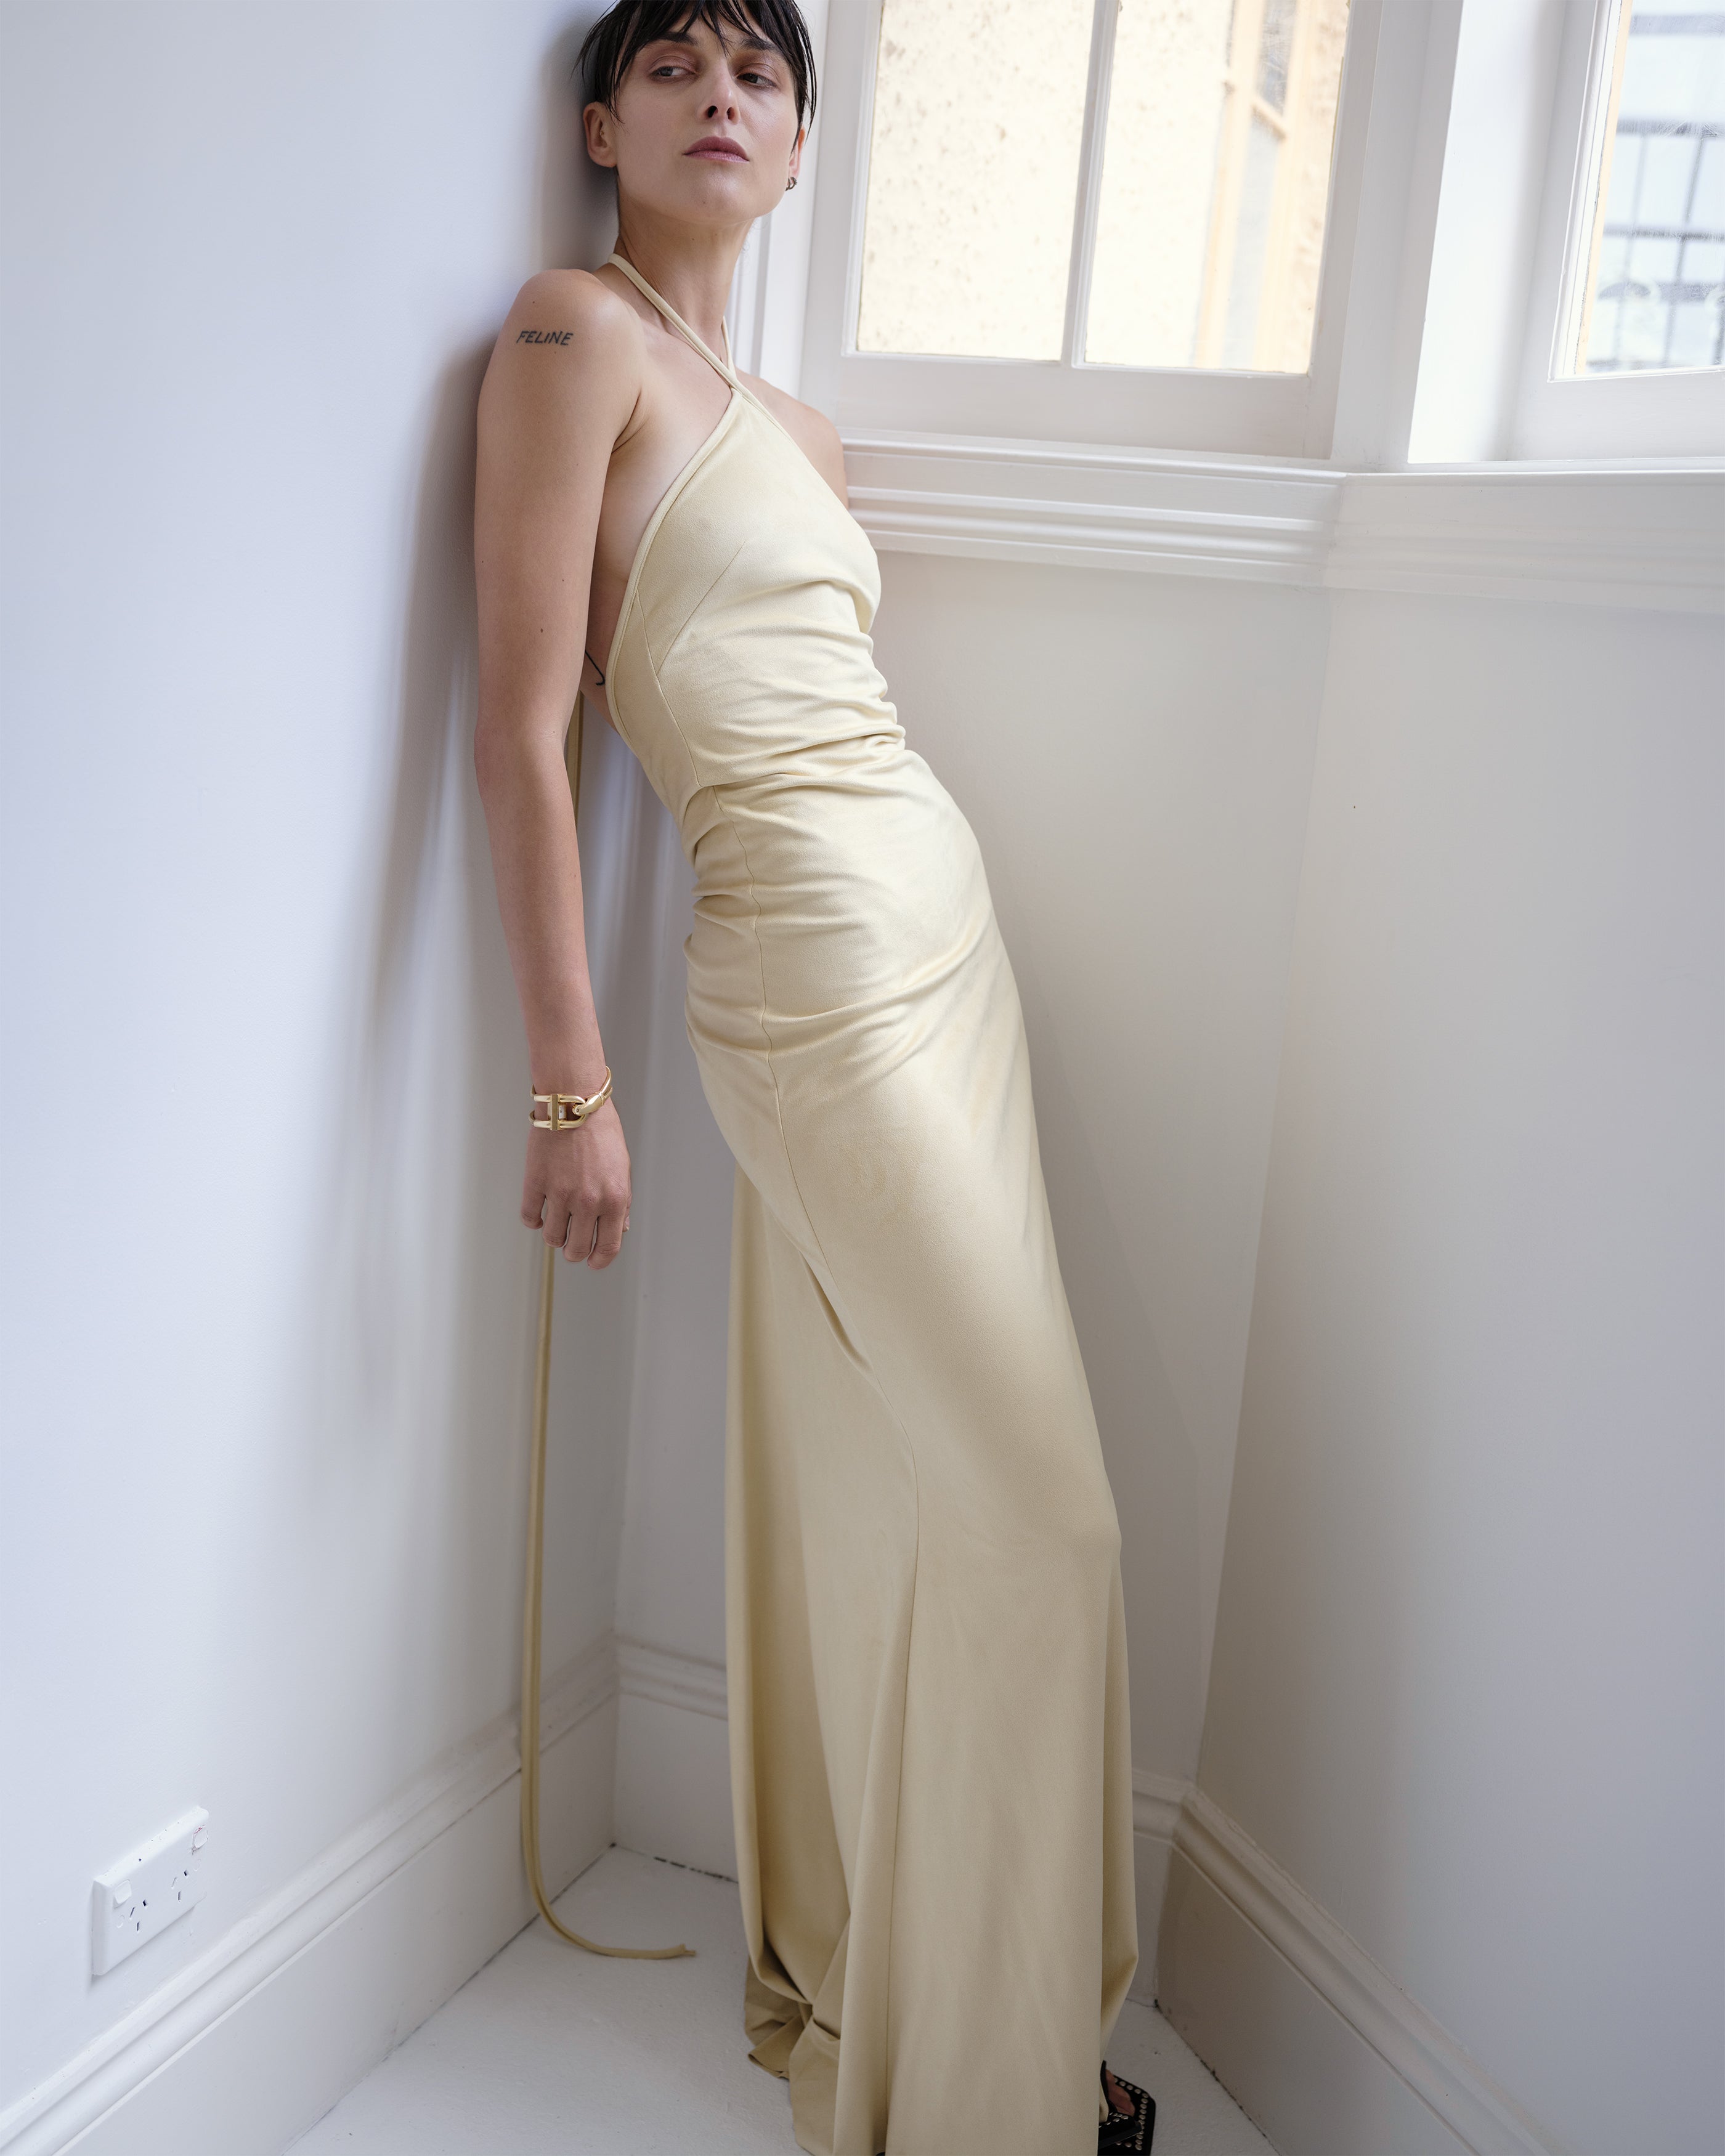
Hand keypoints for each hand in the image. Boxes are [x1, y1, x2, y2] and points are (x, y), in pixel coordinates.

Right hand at [522, 1099, 630, 1267]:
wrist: (573, 1103)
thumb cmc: (601, 1132)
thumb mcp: (622, 1168)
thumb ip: (621, 1203)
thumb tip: (620, 1229)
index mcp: (614, 1200)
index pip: (608, 1247)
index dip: (599, 1261)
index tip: (593, 1262)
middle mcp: (588, 1202)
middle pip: (577, 1249)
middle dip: (575, 1252)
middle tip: (572, 1245)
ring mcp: (559, 1194)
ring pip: (552, 1238)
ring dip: (555, 1236)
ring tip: (557, 1224)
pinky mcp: (535, 1183)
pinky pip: (530, 1217)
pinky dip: (534, 1220)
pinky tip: (539, 1212)